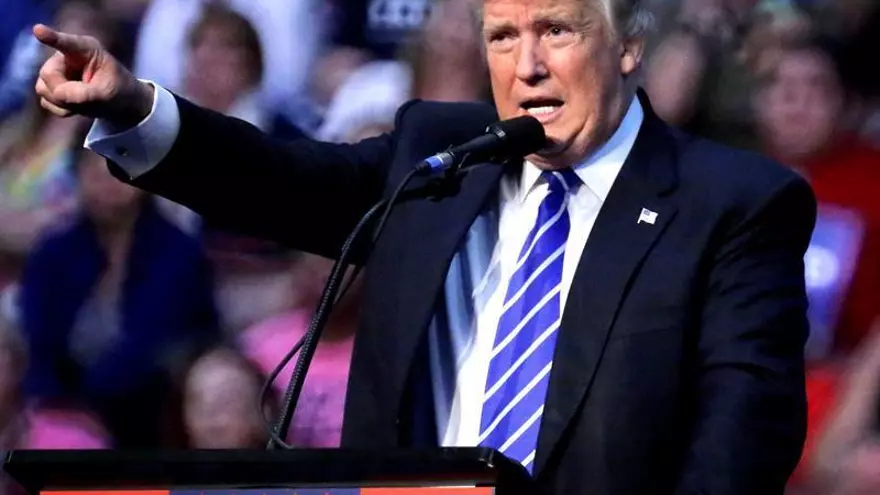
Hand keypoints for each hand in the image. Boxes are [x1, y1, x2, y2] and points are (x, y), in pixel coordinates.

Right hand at [32, 24, 153, 128]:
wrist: (121, 102)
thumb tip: (58, 94)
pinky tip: (77, 106)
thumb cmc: (118, 91)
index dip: (51, 37)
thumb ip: (84, 94)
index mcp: (86, 49)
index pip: (66, 43)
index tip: (39, 30)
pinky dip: (62, 109)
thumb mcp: (108, 94)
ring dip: (63, 103)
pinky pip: (46, 102)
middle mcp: (65, 56)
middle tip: (86, 99)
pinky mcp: (50, 86)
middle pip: (48, 74)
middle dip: (63, 92)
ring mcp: (55, 70)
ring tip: (85, 101)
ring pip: (43, 89)